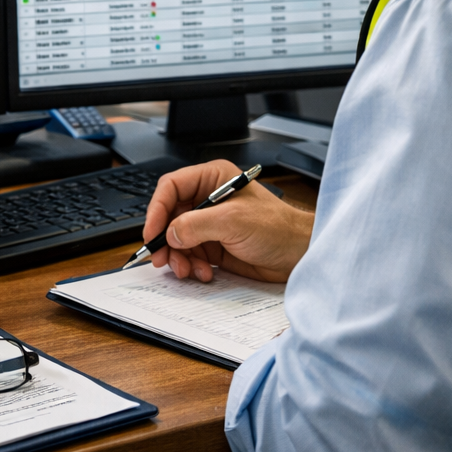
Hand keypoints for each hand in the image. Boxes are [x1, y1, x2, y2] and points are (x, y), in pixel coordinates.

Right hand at [141, 160, 313, 282]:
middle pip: (170, 215)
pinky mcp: (214, 245)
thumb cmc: (278, 228)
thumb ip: (197, 225)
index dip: (157, 209)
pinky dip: (191, 266)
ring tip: (187, 269)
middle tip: (161, 258)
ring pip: (176, 239)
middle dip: (164, 239)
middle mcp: (208, 199)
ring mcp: (210, 224)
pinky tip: (203, 273)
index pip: (171, 188)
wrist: (298, 255)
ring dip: (178, 257)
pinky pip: (189, 255)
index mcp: (213, 179)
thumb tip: (170, 232)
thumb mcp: (234, 221)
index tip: (152, 232)